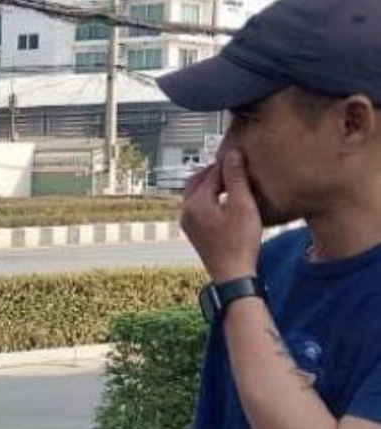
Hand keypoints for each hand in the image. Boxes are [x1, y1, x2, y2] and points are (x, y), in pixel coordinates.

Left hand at [181, 150, 264, 282]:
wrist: (233, 274)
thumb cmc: (240, 241)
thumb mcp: (242, 205)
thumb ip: (236, 178)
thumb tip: (231, 153)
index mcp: (195, 202)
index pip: (211, 174)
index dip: (228, 163)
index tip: (242, 155)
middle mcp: (186, 211)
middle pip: (197, 182)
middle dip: (214, 172)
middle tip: (234, 165)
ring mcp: (188, 223)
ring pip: (196, 195)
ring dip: (211, 185)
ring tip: (232, 180)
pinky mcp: (194, 233)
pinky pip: (199, 207)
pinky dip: (210, 198)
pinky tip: (226, 201)